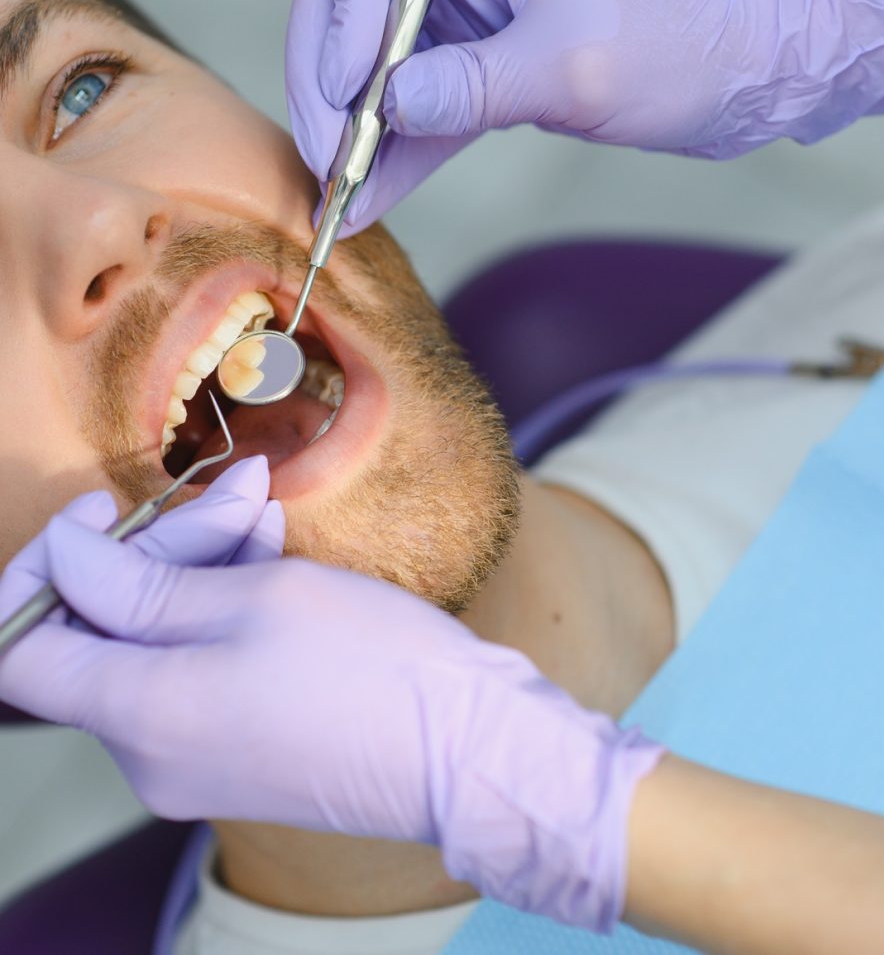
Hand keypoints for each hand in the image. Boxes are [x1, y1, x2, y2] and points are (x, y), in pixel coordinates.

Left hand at [0, 524, 661, 932]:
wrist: (467, 749)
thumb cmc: (372, 667)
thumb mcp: (254, 597)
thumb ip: (140, 581)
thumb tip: (65, 554)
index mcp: (139, 716)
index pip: (20, 643)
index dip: (48, 567)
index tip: (103, 512)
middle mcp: (150, 755)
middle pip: (104, 632)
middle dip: (160, 549)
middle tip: (238, 493)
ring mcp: (196, 762)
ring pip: (160, 644)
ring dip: (203, 569)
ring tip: (269, 516)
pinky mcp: (239, 756)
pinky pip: (200, 673)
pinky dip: (225, 612)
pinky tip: (275, 559)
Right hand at [286, 0, 883, 231]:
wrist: (738, 73)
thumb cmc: (676, 42)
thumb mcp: (571, 64)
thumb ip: (472, 84)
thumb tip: (384, 106)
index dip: (340, 8)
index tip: (354, 86)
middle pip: (351, 1)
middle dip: (329, 79)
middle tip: (327, 154)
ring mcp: (470, 18)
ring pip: (379, 65)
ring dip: (355, 129)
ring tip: (336, 196)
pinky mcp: (486, 70)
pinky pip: (423, 109)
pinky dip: (398, 151)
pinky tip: (371, 199)